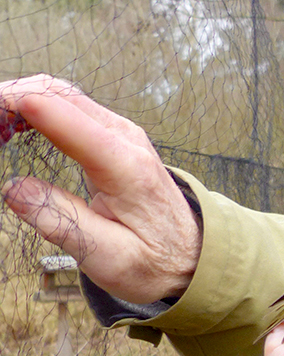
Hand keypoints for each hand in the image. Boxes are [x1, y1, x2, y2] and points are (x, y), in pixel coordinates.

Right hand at [0, 75, 200, 302]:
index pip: (67, 119)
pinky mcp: (114, 137)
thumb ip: (61, 222)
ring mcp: (121, 134)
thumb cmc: (153, 261)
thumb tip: (13, 188)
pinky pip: (69, 107)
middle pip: (58, 94)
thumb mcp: (108, 257)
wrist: (193, 256)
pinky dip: (34, 107)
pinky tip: (9, 128)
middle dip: (9, 99)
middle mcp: (126, 140)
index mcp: (126, 168)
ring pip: (61, 94)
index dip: (18, 107)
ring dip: (18, 100)